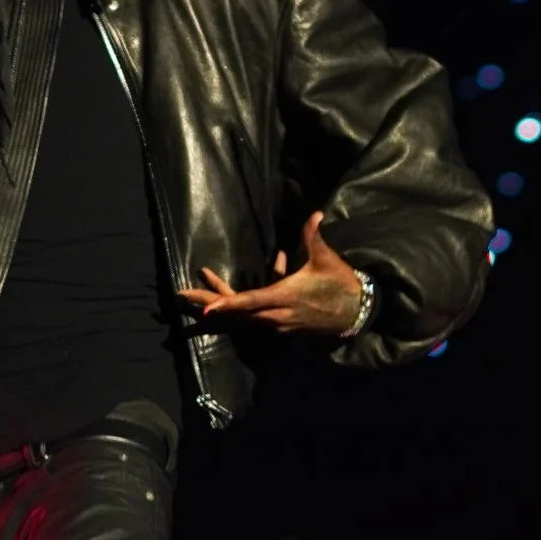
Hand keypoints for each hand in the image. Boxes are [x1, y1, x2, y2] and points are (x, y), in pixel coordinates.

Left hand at [177, 212, 364, 335]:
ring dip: (221, 302)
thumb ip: (314, 237)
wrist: (358, 312)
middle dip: (208, 302)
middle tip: (182, 295)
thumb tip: (315, 214)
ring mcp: (279, 323)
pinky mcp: (283, 325)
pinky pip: (256, 313)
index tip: (205, 308)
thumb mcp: (326, 259)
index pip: (248, 302)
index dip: (226, 305)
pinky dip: (243, 301)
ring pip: (243, 315)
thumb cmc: (340, 284)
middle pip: (236, 312)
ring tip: (197, 289)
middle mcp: (276, 315)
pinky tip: (237, 285)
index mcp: (283, 298)